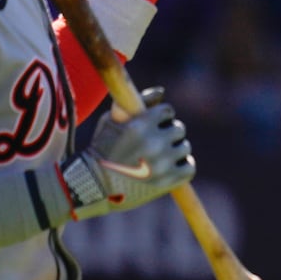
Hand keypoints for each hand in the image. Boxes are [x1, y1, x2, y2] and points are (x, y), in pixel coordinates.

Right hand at [60, 88, 194, 219]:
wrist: (91, 188)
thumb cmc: (101, 151)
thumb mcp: (111, 122)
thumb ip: (138, 103)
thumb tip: (161, 91)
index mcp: (141, 125)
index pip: (168, 111)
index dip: (160, 118)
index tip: (152, 126)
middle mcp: (154, 142)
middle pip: (179, 129)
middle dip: (168, 134)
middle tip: (155, 144)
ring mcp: (163, 163)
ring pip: (184, 148)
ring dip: (175, 151)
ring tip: (158, 158)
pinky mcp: (169, 181)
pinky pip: (189, 167)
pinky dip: (182, 168)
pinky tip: (169, 169)